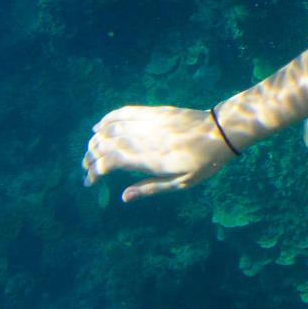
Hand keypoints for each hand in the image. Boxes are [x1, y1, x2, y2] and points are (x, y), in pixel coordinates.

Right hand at [81, 104, 238, 201]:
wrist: (220, 132)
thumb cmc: (203, 162)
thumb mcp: (180, 183)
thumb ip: (150, 188)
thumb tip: (123, 197)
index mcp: (149, 159)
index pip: (110, 162)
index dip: (94, 171)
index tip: (89, 182)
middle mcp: (144, 138)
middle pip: (105, 144)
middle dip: (90, 157)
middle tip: (86, 168)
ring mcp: (148, 122)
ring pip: (110, 128)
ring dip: (95, 140)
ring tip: (89, 152)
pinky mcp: (153, 111)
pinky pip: (124, 112)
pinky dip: (107, 118)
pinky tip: (98, 126)